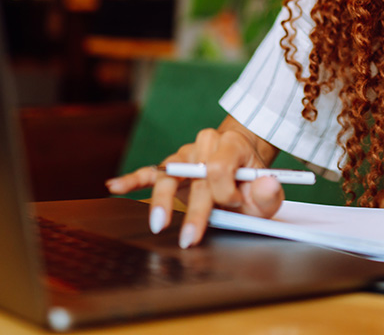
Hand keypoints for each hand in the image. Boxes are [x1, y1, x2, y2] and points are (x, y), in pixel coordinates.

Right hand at [106, 120, 282, 247]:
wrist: (243, 160)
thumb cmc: (251, 179)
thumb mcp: (267, 187)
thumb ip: (269, 191)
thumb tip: (266, 185)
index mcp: (229, 145)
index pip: (219, 167)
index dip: (226, 191)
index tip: (234, 205)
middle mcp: (204, 144)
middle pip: (194, 175)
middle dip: (194, 209)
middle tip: (191, 238)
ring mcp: (185, 155)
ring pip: (168, 173)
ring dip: (162, 199)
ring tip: (159, 223)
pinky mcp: (171, 167)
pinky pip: (149, 171)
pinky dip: (132, 179)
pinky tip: (114, 186)